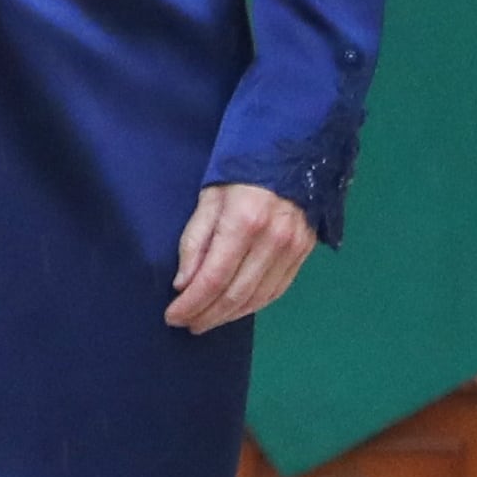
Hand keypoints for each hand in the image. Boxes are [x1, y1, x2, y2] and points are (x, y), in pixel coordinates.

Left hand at [167, 182, 315, 331]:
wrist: (289, 152)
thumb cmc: (239, 170)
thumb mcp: (207, 198)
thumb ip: (194, 241)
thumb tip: (183, 284)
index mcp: (243, 223)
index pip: (213, 278)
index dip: (191, 303)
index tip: (172, 316)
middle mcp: (272, 241)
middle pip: (235, 294)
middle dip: (207, 315)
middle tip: (186, 324)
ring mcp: (293, 249)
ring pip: (258, 298)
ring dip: (229, 316)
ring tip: (206, 321)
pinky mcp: (304, 253)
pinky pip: (277, 290)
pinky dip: (254, 305)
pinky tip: (235, 310)